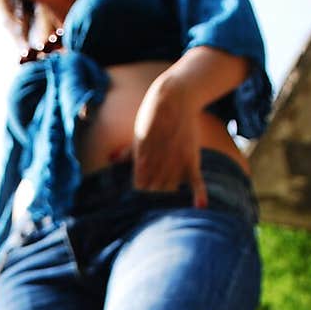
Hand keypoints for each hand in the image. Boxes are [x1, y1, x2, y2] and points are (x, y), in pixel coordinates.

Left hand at [132, 72, 207, 208]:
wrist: (175, 97)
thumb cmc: (154, 117)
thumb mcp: (138, 135)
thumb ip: (126, 153)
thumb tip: (110, 160)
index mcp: (141, 160)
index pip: (138, 188)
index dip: (138, 200)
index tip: (139, 207)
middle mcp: (157, 163)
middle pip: (154, 194)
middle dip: (153, 203)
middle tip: (154, 212)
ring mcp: (175, 162)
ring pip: (171, 190)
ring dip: (169, 201)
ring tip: (168, 211)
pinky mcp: (191, 158)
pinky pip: (196, 180)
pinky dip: (199, 193)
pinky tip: (201, 206)